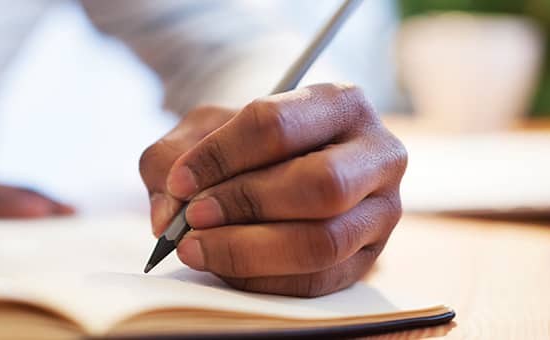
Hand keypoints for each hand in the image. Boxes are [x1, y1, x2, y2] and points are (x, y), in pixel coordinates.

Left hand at [140, 83, 406, 296]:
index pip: (276, 124)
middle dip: (246, 204)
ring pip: (322, 241)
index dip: (220, 156)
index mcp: (339, 103)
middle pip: (320, 184)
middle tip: (193, 217)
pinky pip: (318, 282)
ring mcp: (381, 211)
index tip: (179, 181)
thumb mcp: (206, 131)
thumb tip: (168, 216)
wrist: (288, 167)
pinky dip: (261, 280)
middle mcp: (377, 154)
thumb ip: (173, 159)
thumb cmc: (246, 146)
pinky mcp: (369, 260)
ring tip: (197, 247)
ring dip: (248, 249)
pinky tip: (224, 267)